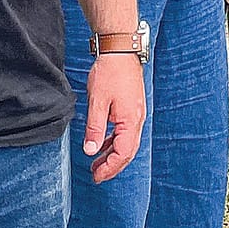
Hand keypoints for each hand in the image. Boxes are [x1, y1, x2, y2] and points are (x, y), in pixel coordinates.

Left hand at [82, 56, 146, 183]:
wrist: (120, 51)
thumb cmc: (110, 73)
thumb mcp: (97, 102)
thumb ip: (95, 128)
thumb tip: (91, 151)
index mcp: (130, 121)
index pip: (123, 153)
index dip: (109, 168)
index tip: (96, 176)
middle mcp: (137, 120)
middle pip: (127, 152)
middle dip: (112, 166)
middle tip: (96, 176)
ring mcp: (136, 114)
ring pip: (127, 143)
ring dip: (112, 155)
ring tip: (96, 164)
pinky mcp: (132, 109)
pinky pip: (125, 133)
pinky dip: (114, 142)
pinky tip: (102, 145)